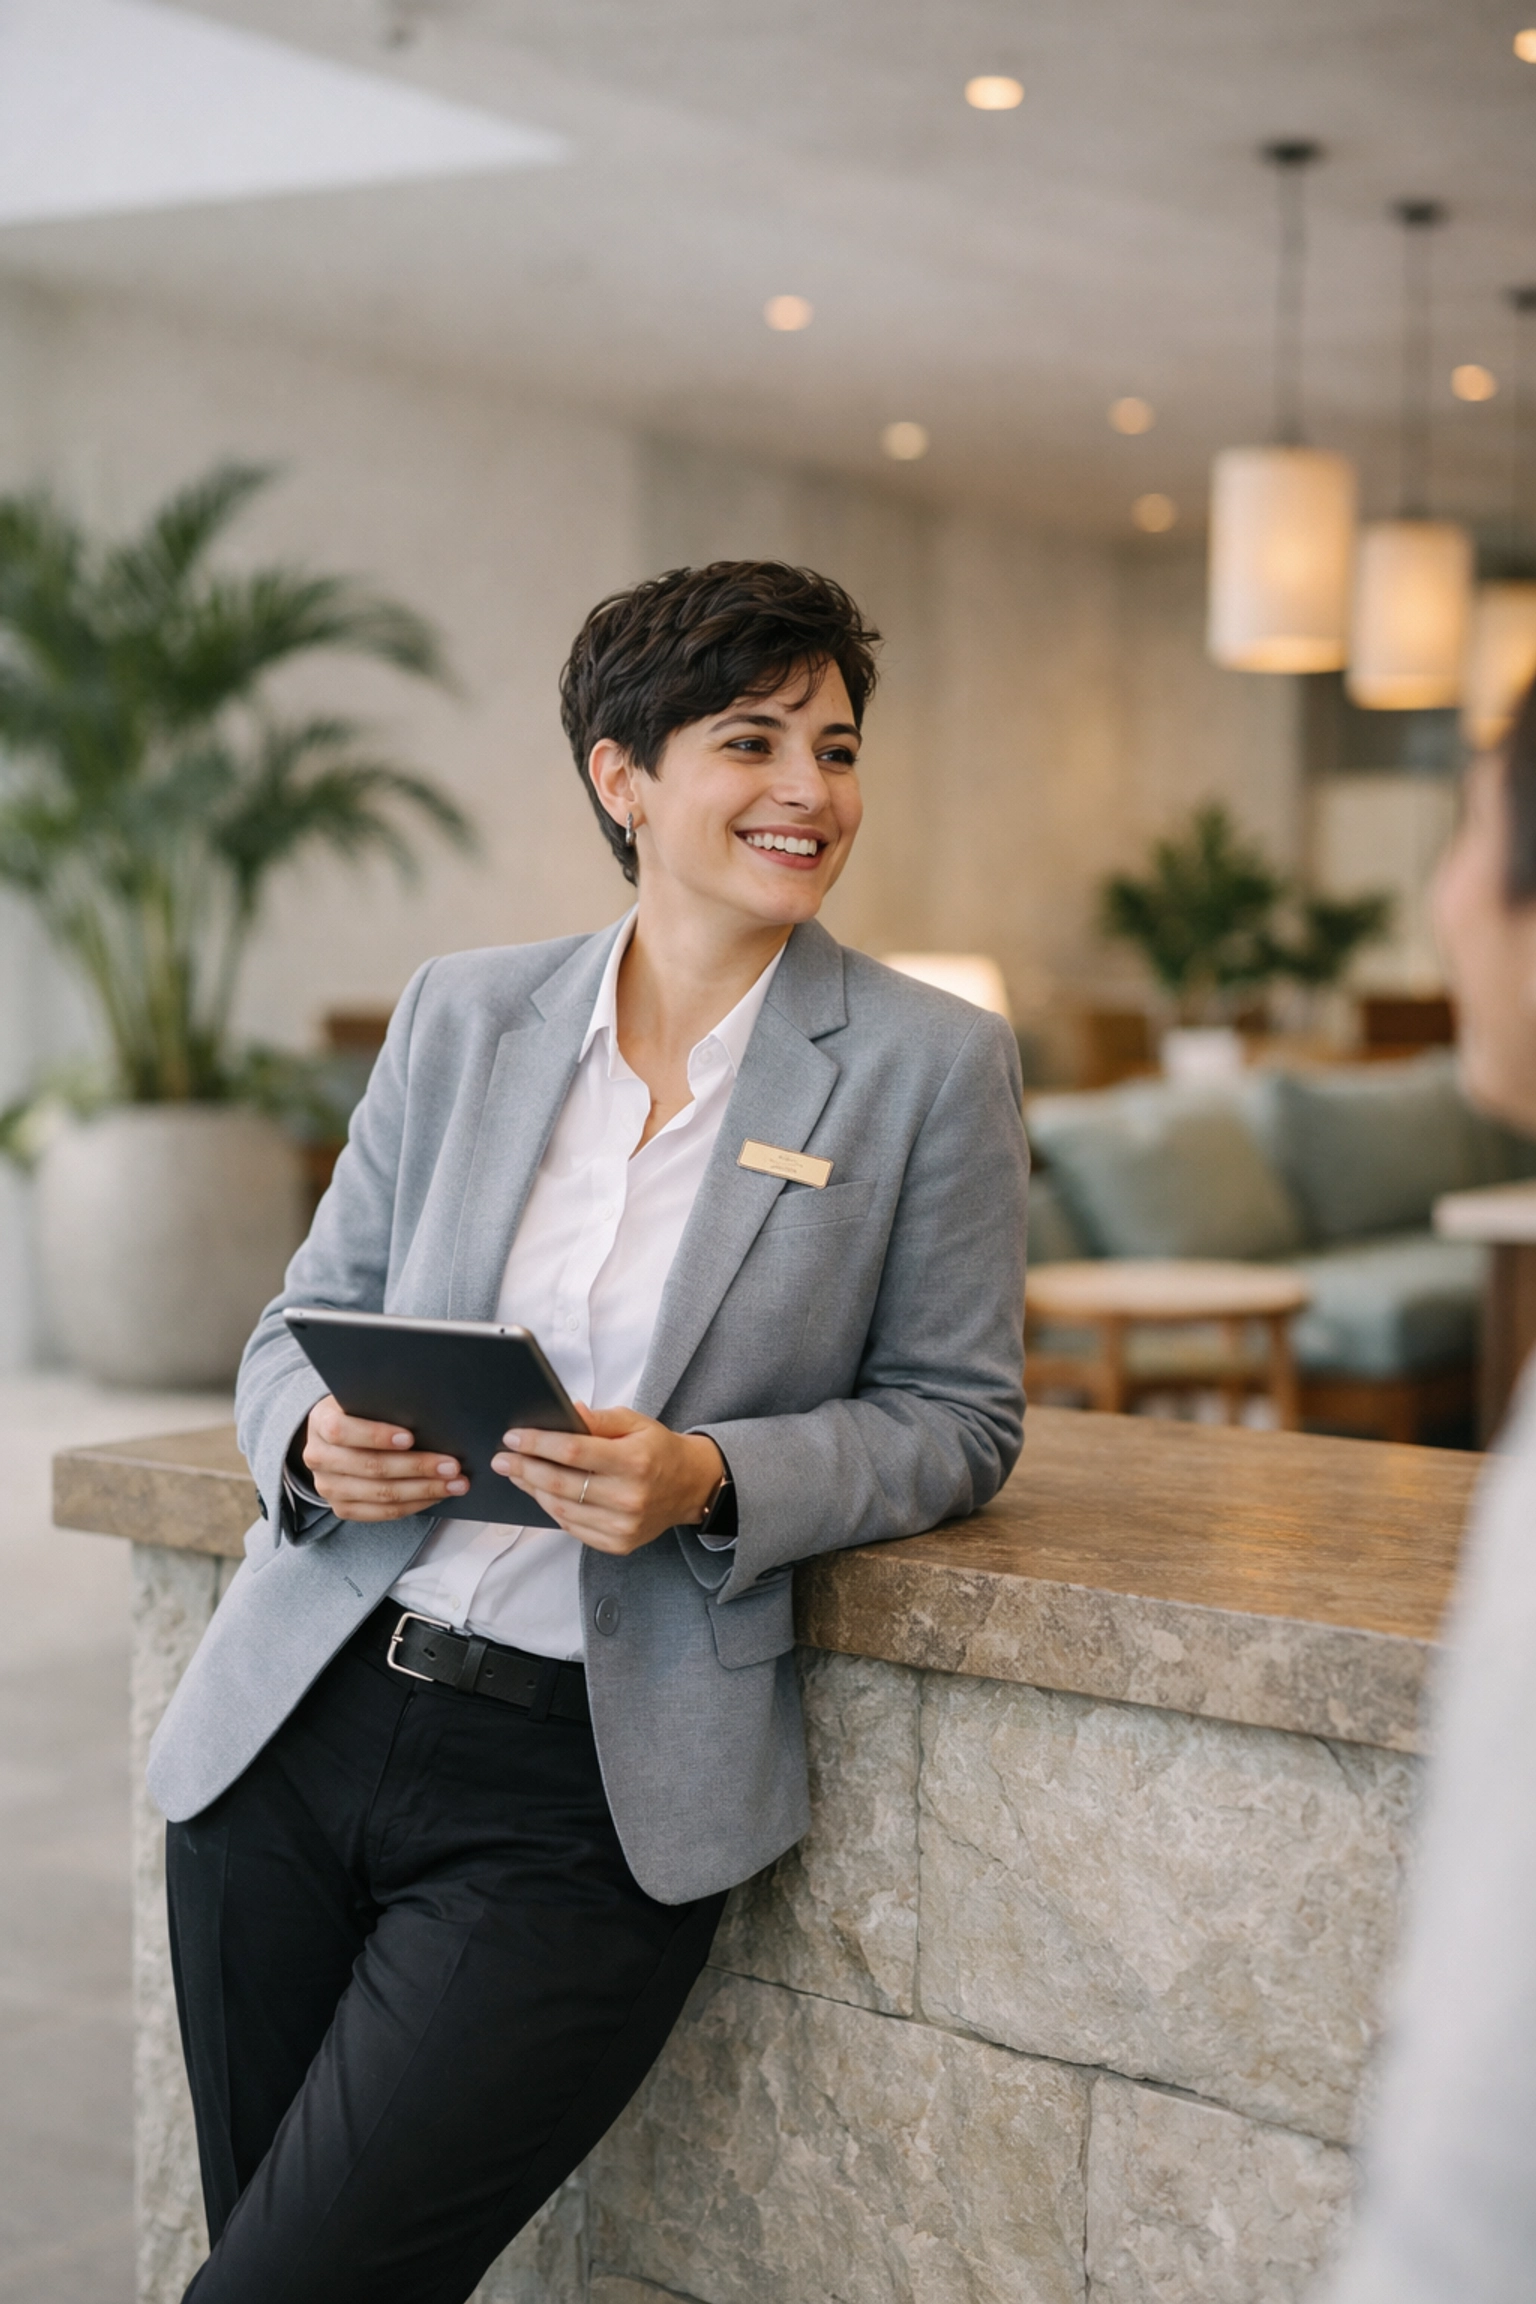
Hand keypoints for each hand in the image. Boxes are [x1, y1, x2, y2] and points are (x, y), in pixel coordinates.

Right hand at [300, 1394, 469, 1522]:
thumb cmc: (361, 1411)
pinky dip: (415, 1504)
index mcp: (321, 1422)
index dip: (376, 1435)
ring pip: (380, 1494)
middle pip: (370, 1467)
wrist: (336, 1437)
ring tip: (455, 1483)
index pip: (342, 1431)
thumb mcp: (364, 1398)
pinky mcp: (342, 1508)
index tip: (410, 1437)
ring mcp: (328, 1487)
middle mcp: (319, 1457)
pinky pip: (382, 1513)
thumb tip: (429, 1412)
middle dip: (416, 1467)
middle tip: (452, 1465)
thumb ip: (385, 1402)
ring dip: (424, 1490)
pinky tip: (438, 1496)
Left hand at [492, 1405, 723, 1555]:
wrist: (691, 1487)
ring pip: (561, 1509)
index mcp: (634, 1460)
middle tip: (502, 1458)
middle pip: (560, 1483)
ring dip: (532, 1490)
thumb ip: (600, 1419)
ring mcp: (623, 1525)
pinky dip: (551, 1510)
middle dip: (524, 1468)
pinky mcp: (618, 1543)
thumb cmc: (658, 1450)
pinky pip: (572, 1528)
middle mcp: (629, 1496)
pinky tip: (540, 1493)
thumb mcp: (636, 1422)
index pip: (573, 1451)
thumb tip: (568, 1412)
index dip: (538, 1444)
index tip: (513, 1437)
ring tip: (516, 1473)